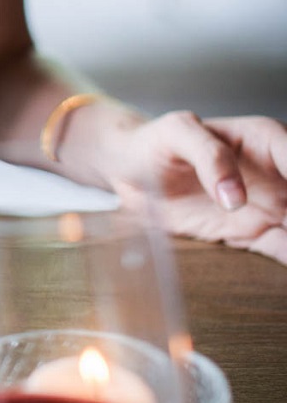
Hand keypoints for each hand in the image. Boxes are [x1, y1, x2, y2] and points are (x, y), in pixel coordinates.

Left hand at [111, 113, 286, 262]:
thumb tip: (235, 197)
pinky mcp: (254, 233)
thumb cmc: (156, 141)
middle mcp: (279, 173)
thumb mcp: (176, 133)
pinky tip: (286, 270)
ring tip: (286, 242)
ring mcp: (271, 205)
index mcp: (266, 139)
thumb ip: (208, 155)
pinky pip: (284, 250)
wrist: (130, 168)